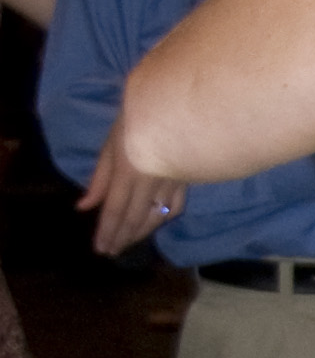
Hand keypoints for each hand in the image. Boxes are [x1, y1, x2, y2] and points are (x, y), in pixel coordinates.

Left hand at [79, 126, 179, 257]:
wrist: (181, 105)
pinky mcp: (186, 178)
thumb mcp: (112, 142)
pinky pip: (175, 206)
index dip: (107, 232)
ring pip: (156, 216)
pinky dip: (165, 217)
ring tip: (130, 241)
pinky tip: (159, 221)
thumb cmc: (139, 116)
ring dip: (142, 232)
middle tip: (113, 253)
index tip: (101, 249)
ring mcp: (171, 182)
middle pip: (134, 218)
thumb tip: (84, 207)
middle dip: (122, 238)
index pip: (115, 211)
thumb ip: (99, 177)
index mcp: (127, 172)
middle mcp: (149, 183)